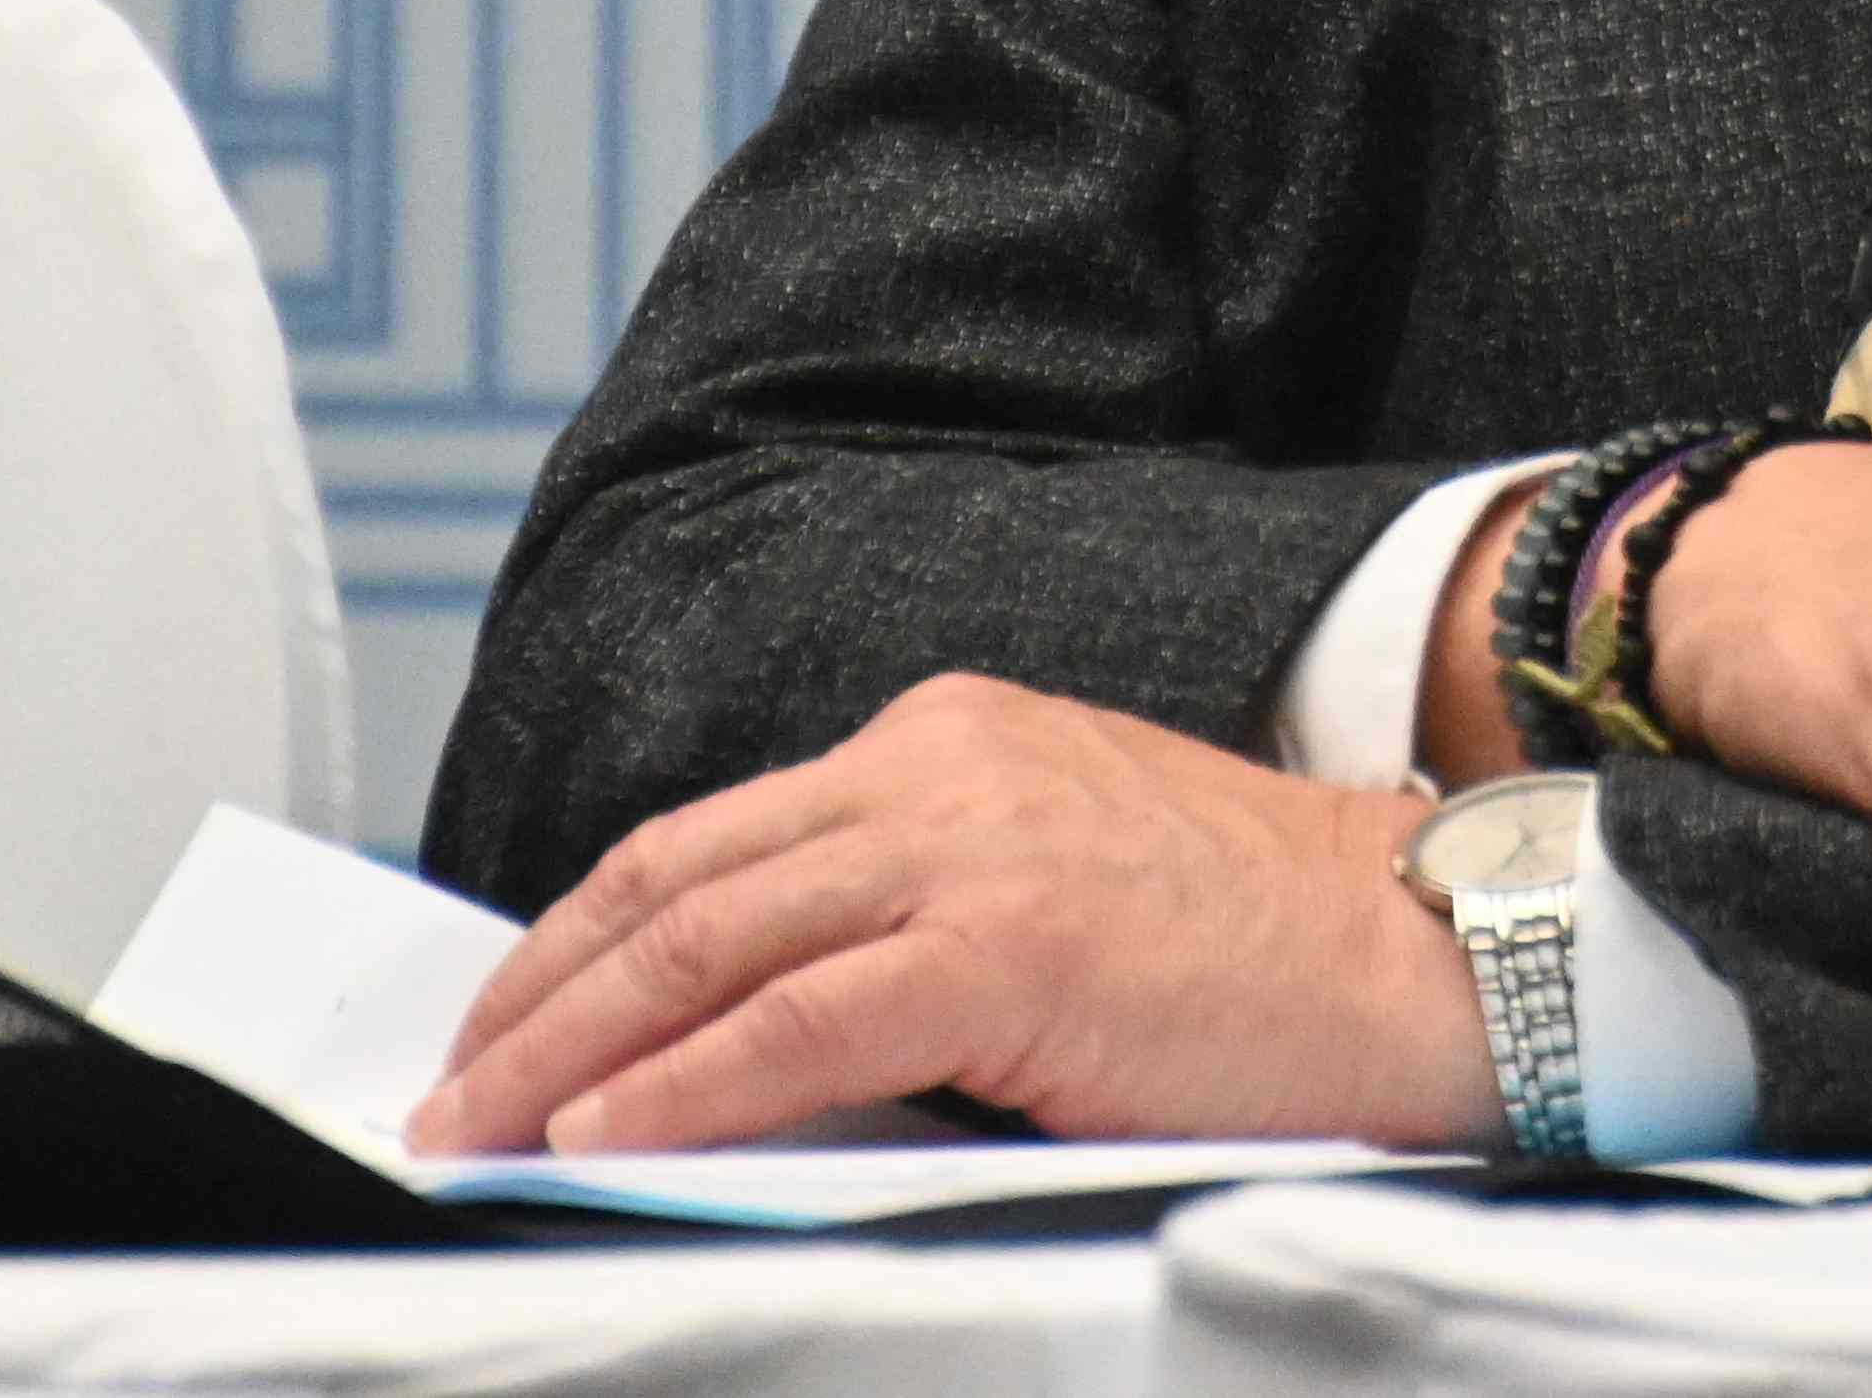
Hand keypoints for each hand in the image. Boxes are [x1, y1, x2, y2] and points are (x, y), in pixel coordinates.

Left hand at [409, 673, 1494, 1154]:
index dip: (584, 936)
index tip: (507, 1020)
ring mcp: (972, 845)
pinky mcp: (1008, 945)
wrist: (1423, 952)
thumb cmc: (1261, 955)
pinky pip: (794, 1021)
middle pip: (676, 878)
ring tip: (481, 1123)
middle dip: (536, 993)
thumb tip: (745, 1042)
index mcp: (950, 739)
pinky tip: (601, 1132)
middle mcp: (941, 764)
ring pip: (706, 941)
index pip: (713, 838)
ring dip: (567, 1045)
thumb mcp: (1059, 886)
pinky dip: (679, 1082)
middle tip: (448, 1086)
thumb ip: (913, 925)